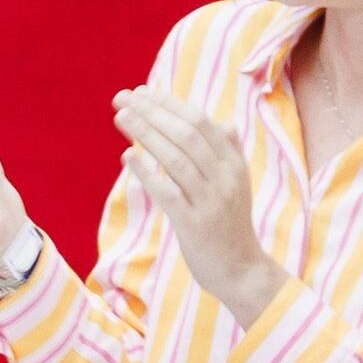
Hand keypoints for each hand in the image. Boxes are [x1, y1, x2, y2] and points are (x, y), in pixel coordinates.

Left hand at [113, 84, 286, 321]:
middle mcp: (225, 177)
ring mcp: (211, 200)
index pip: (201, 122)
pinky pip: (168, 193)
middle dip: (153, 111)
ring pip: (177, 158)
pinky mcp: (195, 224)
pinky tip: (128, 156)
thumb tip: (223, 122)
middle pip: (187, 134)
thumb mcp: (237, 185)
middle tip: (123, 97)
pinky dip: (147, 172)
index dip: (170, 104)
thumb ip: (229, 154)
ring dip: (146, 133)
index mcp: (234, 164)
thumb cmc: (230, 225)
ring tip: (121, 117)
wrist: (241, 270)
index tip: (142, 92)